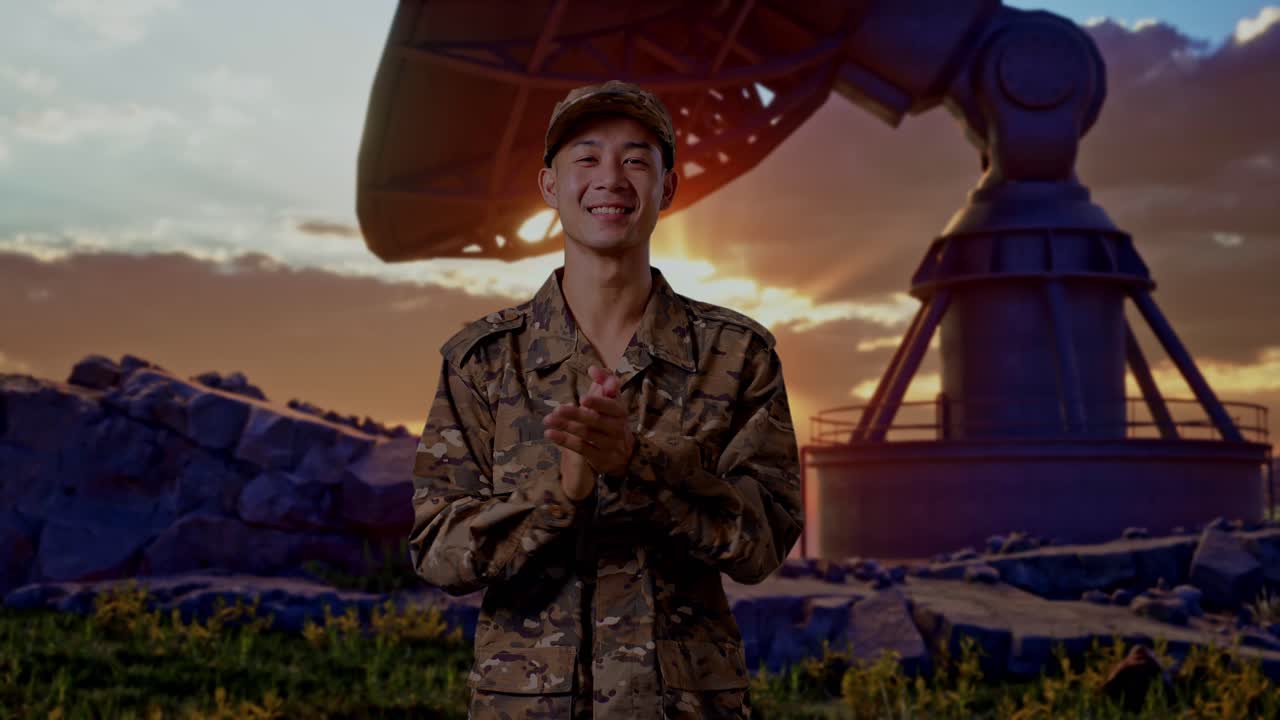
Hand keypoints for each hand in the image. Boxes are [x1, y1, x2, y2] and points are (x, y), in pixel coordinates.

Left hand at [542, 365, 634, 498]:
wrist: (623, 452)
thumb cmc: (611, 418)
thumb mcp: (611, 399)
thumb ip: (605, 380)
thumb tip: (593, 369)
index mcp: (620, 411)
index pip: (612, 406)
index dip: (599, 402)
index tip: (583, 399)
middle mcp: (617, 429)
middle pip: (597, 421)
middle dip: (577, 414)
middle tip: (558, 409)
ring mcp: (609, 445)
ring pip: (587, 435)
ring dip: (566, 426)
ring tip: (548, 419)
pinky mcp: (600, 459)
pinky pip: (581, 449)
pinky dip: (565, 441)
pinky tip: (550, 434)